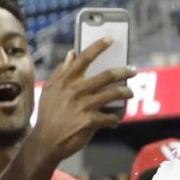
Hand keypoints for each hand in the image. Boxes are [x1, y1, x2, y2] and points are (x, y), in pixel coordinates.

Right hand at [25, 41, 135, 163]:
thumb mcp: (49, 90)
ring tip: (130, 93)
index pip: (84, 58)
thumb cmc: (49, 114)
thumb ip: (61, 72)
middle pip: (107, 75)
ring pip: (114, 94)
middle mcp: (76, 90)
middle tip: (133, 71)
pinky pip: (110, 116)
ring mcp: (84, 105)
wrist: (46, 141)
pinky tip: (114, 120)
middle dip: (124, 72)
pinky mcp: (90, 121)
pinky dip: (114, 118)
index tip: (110, 38)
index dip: (98, 46)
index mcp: (66, 80)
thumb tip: (71, 54)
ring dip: (126, 93)